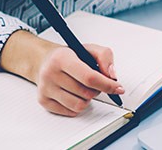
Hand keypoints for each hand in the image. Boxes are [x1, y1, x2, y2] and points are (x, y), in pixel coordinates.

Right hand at [0, 31, 124, 116]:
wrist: (44, 60)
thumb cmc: (70, 55)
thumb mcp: (89, 48)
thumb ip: (105, 57)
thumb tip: (112, 76)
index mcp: (62, 58)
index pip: (89, 77)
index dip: (107, 85)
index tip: (118, 88)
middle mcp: (50, 73)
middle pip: (86, 93)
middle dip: (97, 90)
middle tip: (95, 83)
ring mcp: (45, 88)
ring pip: (79, 105)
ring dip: (88, 99)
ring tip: (85, 89)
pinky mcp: (43, 101)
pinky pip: (70, 112)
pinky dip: (78, 106)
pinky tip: (75, 94)